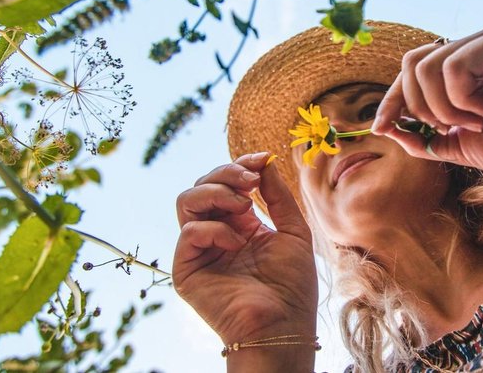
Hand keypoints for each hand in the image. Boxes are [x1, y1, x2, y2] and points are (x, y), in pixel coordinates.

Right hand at [173, 153, 317, 345]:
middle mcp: (216, 234)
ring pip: (187, 201)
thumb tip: (265, 161)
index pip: (228, 183)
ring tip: (244, 205)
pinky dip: (215, 228)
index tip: (262, 159)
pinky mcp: (187, 270)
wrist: (283, 324)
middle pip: (203, 185)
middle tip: (251, 180)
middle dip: (227, 173)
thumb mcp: (295, 230)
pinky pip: (190, 231)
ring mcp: (200, 251)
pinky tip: (237, 241)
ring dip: (216, 192)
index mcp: (240, 225)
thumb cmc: (293, 285)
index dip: (241, 164)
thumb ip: (278, 195)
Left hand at [372, 25, 482, 191]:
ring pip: (426, 65)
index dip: (393, 98)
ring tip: (474, 123)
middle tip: (448, 129)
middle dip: (416, 105)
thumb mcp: (461, 143)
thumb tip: (386, 127)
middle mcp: (481, 43)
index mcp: (472, 62)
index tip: (379, 127)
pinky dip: (459, 100)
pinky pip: (451, 67)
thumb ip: (426, 134)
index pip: (414, 69)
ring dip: (441, 107)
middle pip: (412, 63)